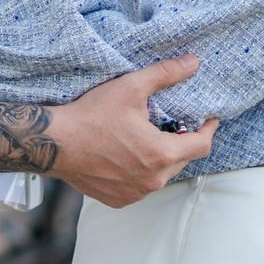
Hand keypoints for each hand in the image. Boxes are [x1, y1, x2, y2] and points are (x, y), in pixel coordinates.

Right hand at [44, 59, 215, 205]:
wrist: (54, 143)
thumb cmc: (91, 115)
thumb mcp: (131, 87)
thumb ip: (166, 74)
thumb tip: (193, 62)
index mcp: (161, 154)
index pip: (202, 145)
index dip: (208, 130)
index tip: (208, 120)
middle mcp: (152, 180)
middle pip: (183, 160)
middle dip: (181, 142)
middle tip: (170, 124)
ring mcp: (135, 193)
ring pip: (162, 175)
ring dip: (160, 159)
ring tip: (144, 140)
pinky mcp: (119, 200)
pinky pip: (141, 186)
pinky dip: (140, 173)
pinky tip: (126, 156)